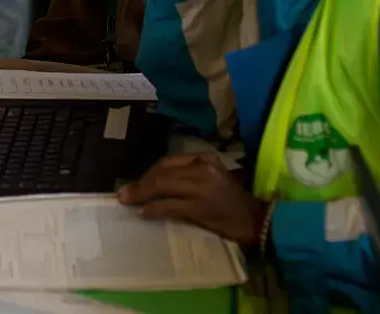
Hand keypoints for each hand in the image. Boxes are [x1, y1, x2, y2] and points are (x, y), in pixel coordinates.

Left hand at [117, 153, 268, 246]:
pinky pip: (169, 206)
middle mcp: (202, 169)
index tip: (137, 183)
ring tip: (128, 202)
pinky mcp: (199, 207)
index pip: (168, 162)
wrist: (255, 221)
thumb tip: (155, 184)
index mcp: (205, 159)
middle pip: (162, 173)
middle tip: (124, 193)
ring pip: (162, 186)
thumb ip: (188, 177)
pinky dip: (154, 209)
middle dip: (141, 184)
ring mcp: (201, 188)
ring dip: (141, 195)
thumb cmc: (232, 202)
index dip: (149, 173)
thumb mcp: (212, 179)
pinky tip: (144, 213)